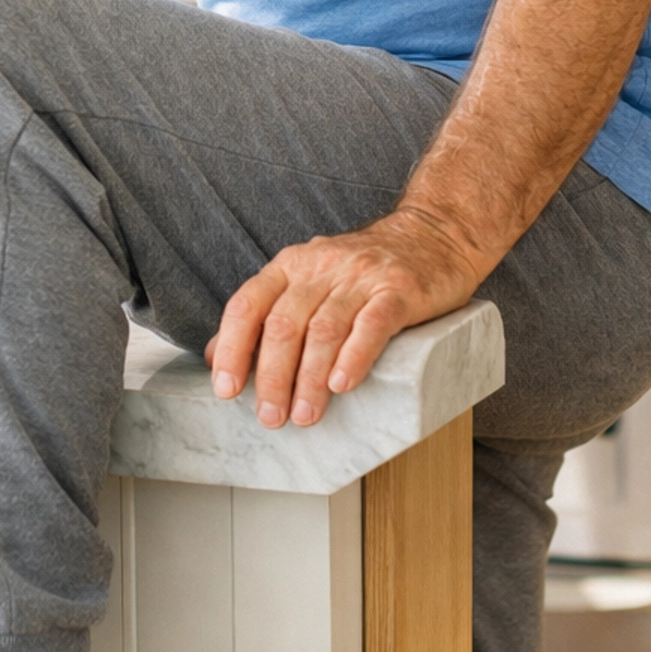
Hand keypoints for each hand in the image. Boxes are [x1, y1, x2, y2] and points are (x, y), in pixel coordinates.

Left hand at [206, 214, 477, 429]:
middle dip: (272, 377)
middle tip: (271, 417)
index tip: (227, 390)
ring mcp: (360, 277)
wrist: (436, 234)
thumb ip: (267, 312)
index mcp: (291, 265)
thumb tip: (215, 355)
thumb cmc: (365, 268)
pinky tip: (342, 384)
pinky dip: (353, 357)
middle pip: (284, 325)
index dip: (231, 348)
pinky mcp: (399, 289)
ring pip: (324, 330)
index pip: (247, 305)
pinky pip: (371, 324)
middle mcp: (320, 266)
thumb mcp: (309, 279)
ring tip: (306, 414)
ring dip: (309, 379)